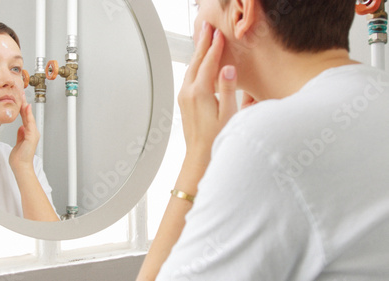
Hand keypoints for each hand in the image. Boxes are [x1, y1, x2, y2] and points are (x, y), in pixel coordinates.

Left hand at [9, 92, 39, 171]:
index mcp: (29, 133)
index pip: (25, 117)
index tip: (19, 98)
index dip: (22, 107)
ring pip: (29, 117)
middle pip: (27, 115)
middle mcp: (32, 132)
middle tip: (21, 93)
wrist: (21, 167)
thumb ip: (20, 134)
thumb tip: (20, 127)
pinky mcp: (32, 137)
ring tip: (23, 97)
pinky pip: (29, 123)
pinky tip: (26, 108)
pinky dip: (28, 115)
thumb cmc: (19, 158)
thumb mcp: (18, 142)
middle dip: (24, 104)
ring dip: (25, 107)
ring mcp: (33, 134)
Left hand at [178, 21, 237, 162]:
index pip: (208, 63)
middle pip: (196, 62)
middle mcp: (188, 92)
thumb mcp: (228, 113)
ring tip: (203, 40)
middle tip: (207, 29)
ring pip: (191, 69)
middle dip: (202, 44)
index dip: (215, 47)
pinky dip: (195, 66)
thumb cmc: (215, 138)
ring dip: (198, 53)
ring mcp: (184, 97)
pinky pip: (189, 77)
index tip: (219, 34)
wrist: (200, 155)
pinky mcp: (184, 102)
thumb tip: (227, 68)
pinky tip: (199, 64)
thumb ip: (227, 89)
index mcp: (199, 93)